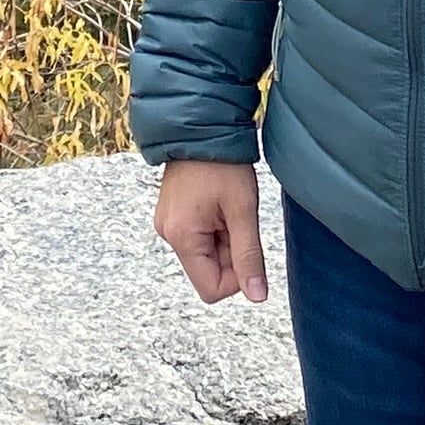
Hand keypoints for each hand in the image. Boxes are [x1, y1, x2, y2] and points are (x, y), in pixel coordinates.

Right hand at [153, 159, 269, 304]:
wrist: (201, 127)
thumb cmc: (223, 164)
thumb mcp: (243, 211)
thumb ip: (249, 257)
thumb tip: (257, 296)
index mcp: (181, 236)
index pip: (211, 289)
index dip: (236, 277)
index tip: (245, 244)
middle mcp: (168, 234)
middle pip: (208, 272)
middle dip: (230, 253)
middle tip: (237, 219)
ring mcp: (167, 224)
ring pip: (204, 255)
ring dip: (223, 240)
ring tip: (227, 207)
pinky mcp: (172, 215)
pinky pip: (197, 238)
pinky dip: (214, 229)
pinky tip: (217, 204)